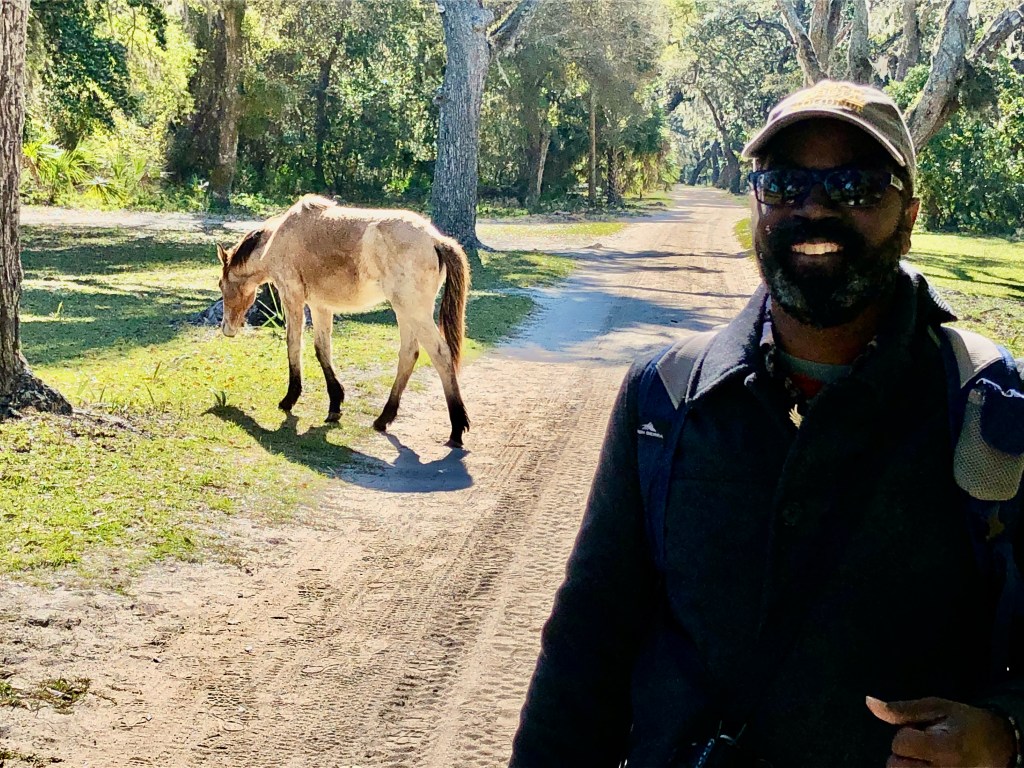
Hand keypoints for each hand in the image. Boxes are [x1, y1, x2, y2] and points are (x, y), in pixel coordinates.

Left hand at [866, 695, 1015, 766]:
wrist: (1001, 746)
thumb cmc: (966, 723)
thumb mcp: (937, 708)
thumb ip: (901, 710)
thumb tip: (869, 703)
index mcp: (944, 748)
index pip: (900, 744)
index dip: (906, 734)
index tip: (923, 731)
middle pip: (896, 766)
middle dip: (903, 754)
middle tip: (924, 747)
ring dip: (908, 766)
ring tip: (927, 759)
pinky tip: (925, 765)